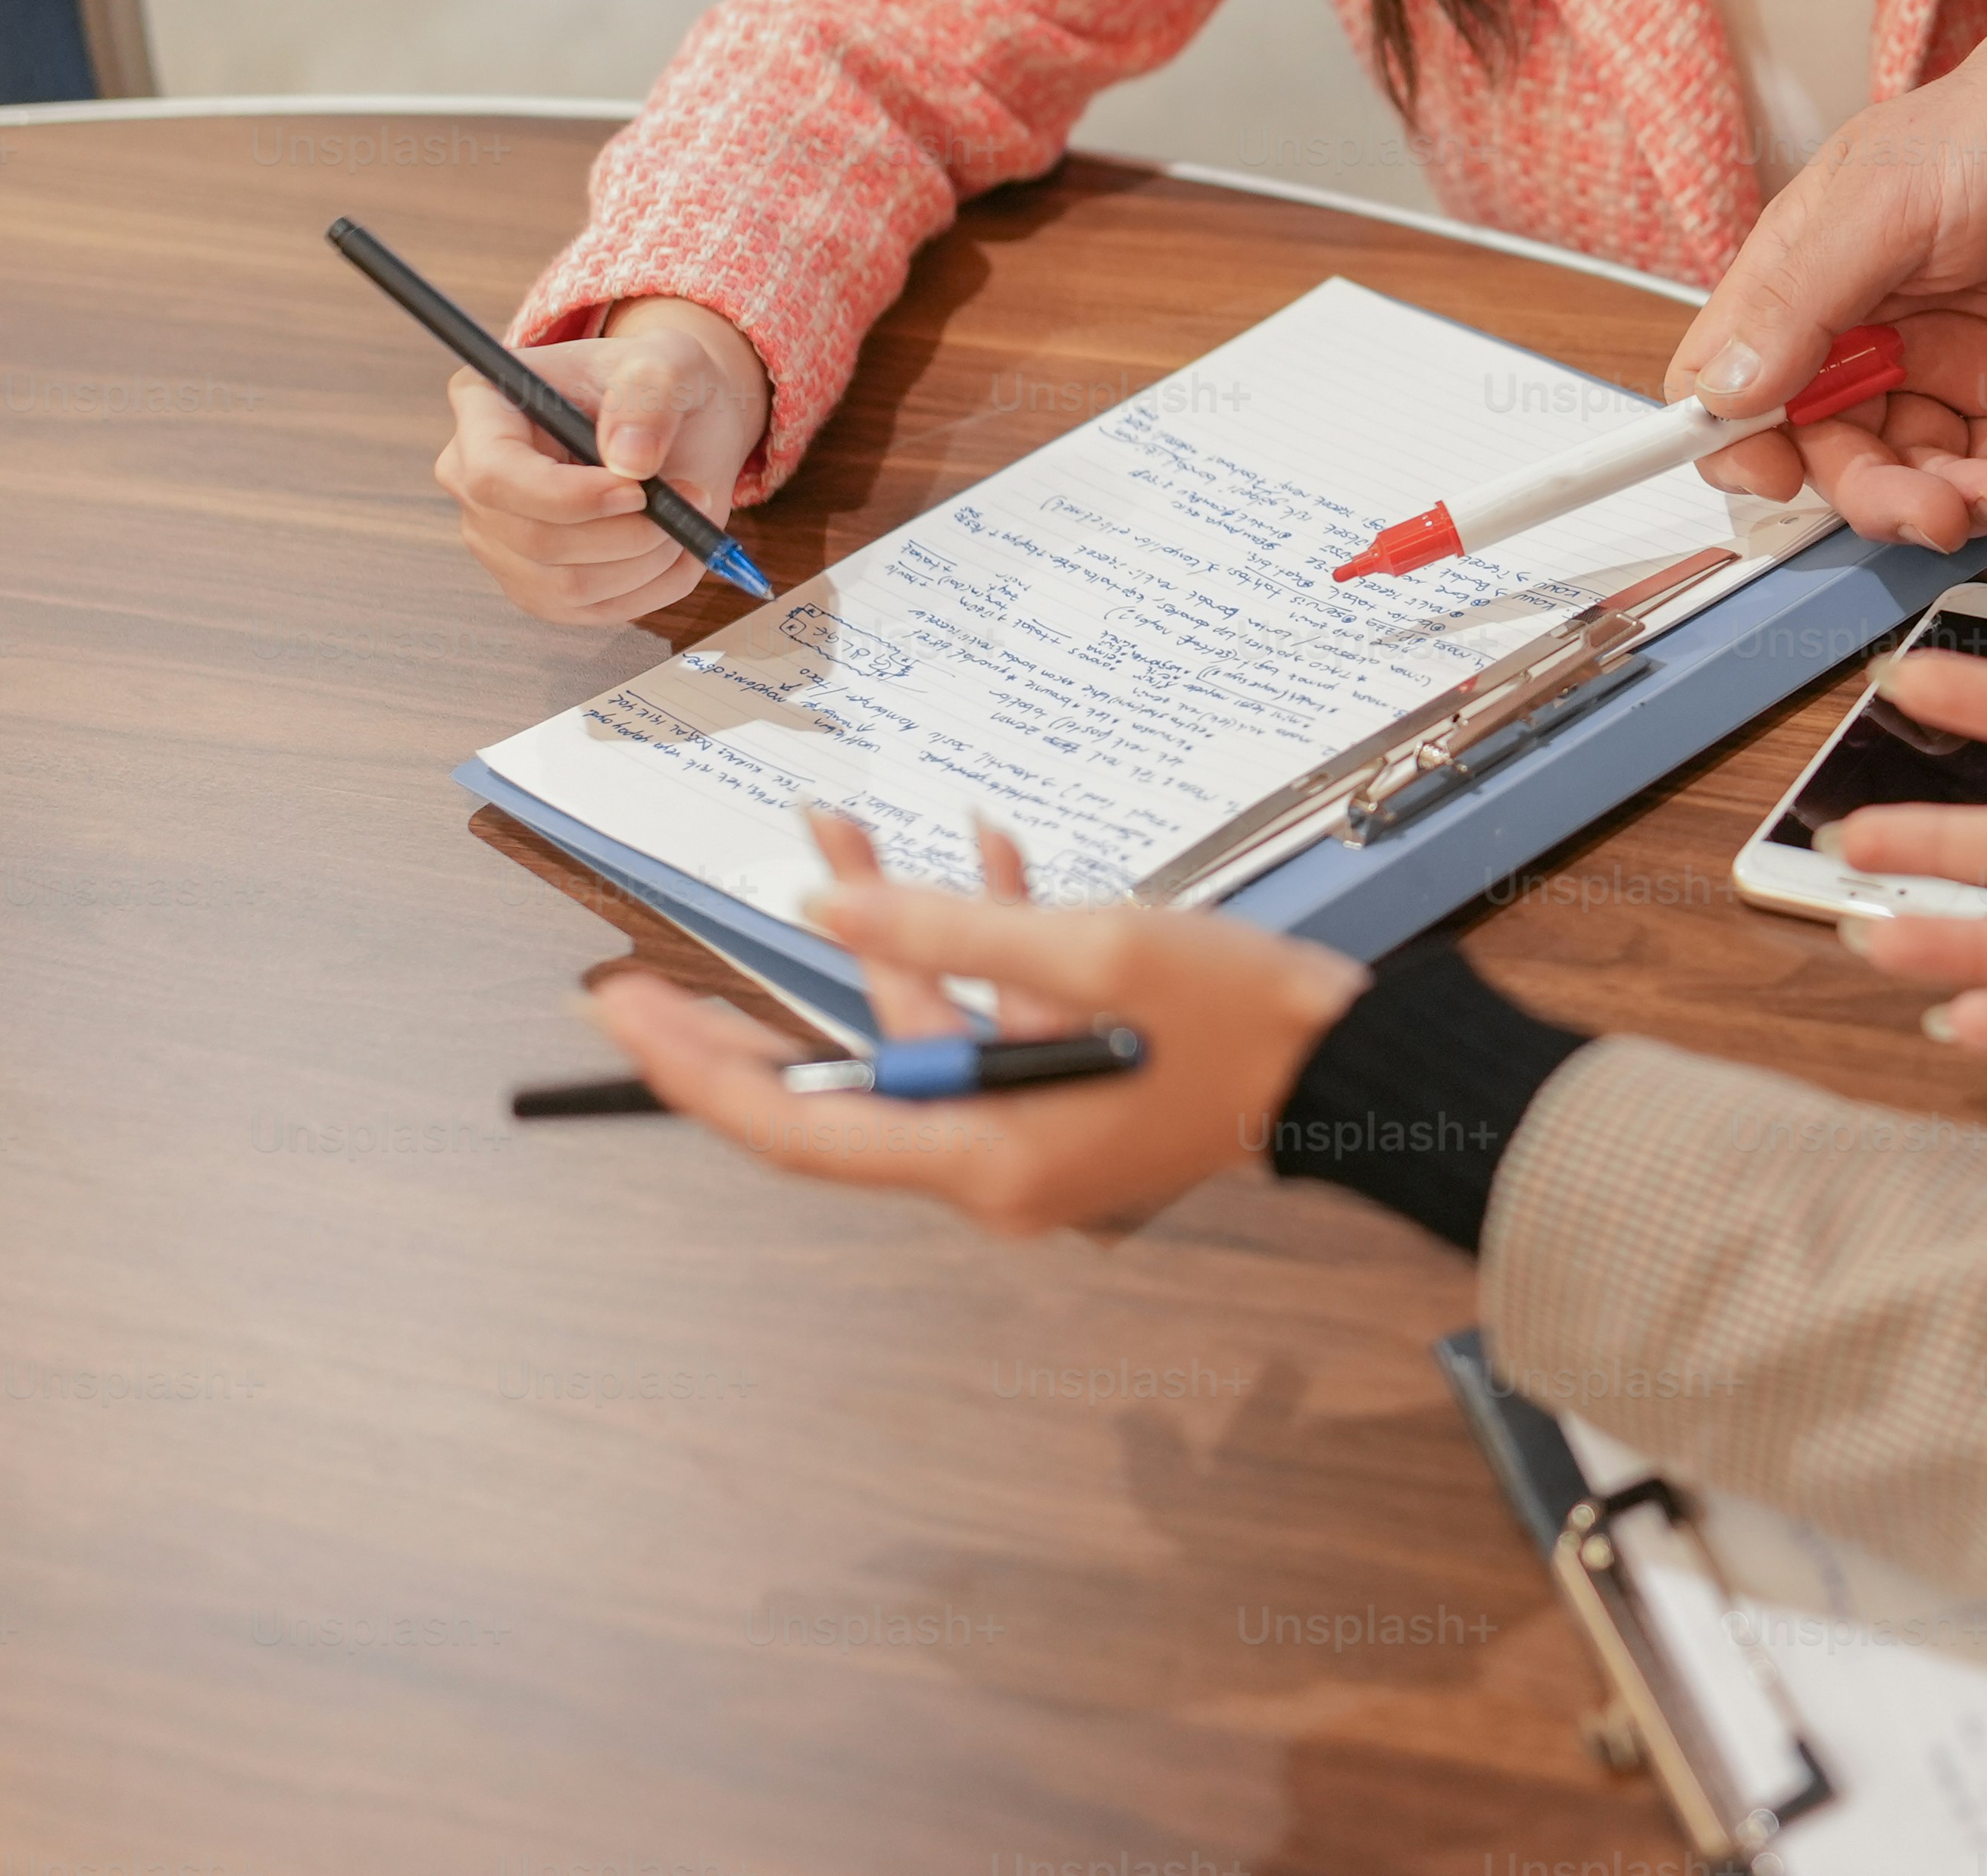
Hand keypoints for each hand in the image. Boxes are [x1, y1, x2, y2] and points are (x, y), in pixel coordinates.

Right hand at [434, 295, 770, 623]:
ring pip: (563, 586)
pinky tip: (678, 549)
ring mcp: (497, 536)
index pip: (494, 473)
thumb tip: (631, 462)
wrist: (680, 423)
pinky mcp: (533, 582)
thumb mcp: (669, 363)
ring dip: (645, 563)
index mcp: (485, 404)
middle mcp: (472, 476)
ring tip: (689, 518)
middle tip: (692, 499)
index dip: (567, 496)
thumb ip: (650, 397)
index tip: (641, 491)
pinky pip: (586, 611)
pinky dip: (648, 589)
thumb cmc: (661, 384)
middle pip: (534, 539)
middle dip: (628, 533)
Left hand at [583, 808, 1367, 1237]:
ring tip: (841, 822)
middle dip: (772, 989)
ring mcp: (1035, 1132)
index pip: (800, 1126)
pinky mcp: (1076, 1094)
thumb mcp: (1091, 951)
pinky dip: (984, 944)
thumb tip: (824, 901)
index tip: (621, 1009)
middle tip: (657, 957)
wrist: (1366, 1067)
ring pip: (923, 1029)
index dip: (700, 1067)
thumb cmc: (1244, 1021)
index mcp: (985, 1158)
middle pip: (846, 1081)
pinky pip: (997, 1022)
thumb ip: (950, 928)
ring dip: (890, 928)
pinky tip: (983, 851)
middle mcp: (994, 1165)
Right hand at [1672, 0, 1986, 552]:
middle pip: (1829, 454)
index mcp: (1805, 282)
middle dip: (1874, 496)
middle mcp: (1865, 335)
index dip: (1737, 445)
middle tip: (1929, 509)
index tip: (1778, 478)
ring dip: (1956, 506)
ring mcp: (1942, 368)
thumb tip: (1724, 391)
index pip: (1728, 388)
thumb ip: (1800, 299)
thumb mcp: (1885, 202)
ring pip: (1917, 477)